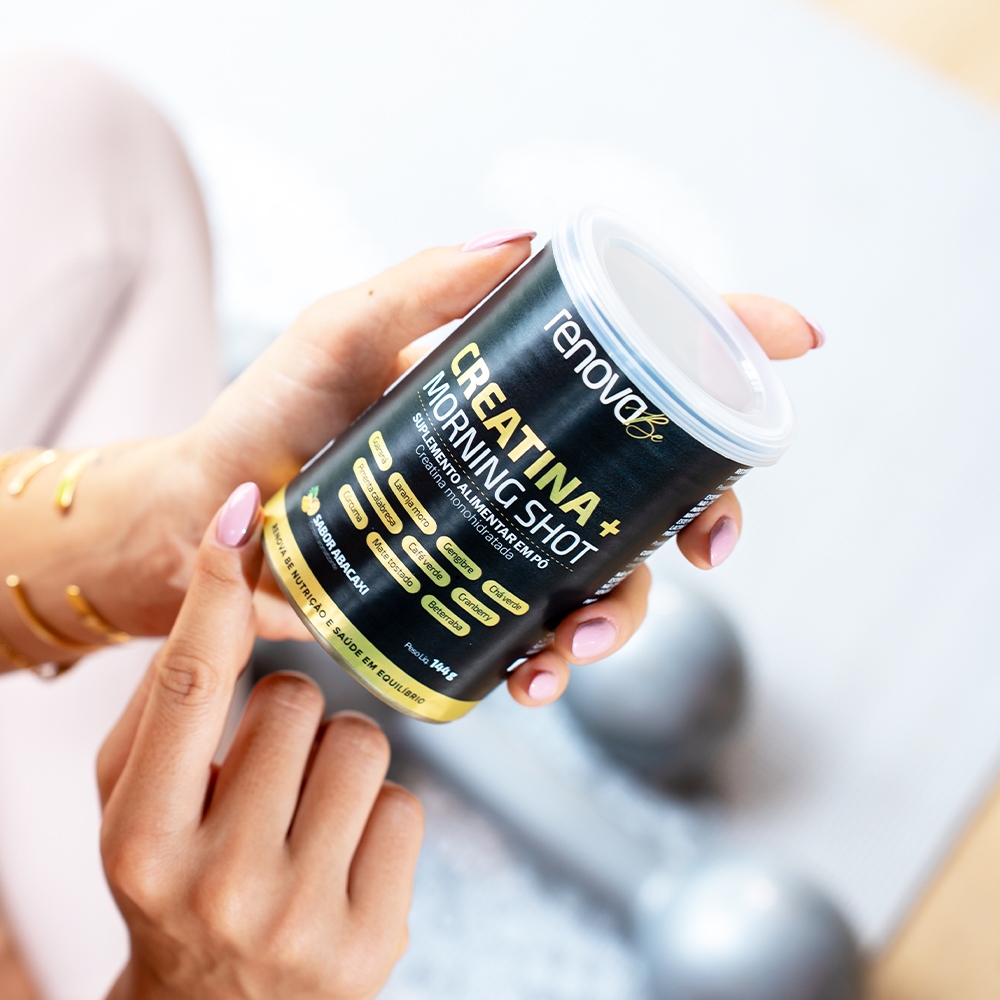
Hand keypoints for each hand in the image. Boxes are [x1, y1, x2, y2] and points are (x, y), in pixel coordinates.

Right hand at [97, 485, 422, 999]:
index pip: (190, 685)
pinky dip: (379, 817)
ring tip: (306, 815)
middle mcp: (217, 881)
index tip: (243, 512)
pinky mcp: (372, 940)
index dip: (218, 590)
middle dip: (292, 718)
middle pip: (301, 702)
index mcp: (142, 836)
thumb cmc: (172, 883)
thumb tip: (224, 580)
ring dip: (342, 761)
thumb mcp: (134, 807)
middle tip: (269, 772)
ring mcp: (300, 917)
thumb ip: (167, 706)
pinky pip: (407, 806)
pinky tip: (341, 859)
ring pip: (365, 744)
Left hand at [186, 241, 820, 702]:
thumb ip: (418, 287)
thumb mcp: (337, 337)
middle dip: (706, 514)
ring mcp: (509, 528)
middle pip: (660, 479)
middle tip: (703, 550)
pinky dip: (557, 658)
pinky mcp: (478, 591)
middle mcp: (529, 456)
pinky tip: (533, 676)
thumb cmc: (265, 418)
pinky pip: (549, 629)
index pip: (638, 356)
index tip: (795, 343)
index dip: (726, 343)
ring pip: (617, 571)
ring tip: (575, 645)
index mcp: (516, 385)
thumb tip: (526, 237)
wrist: (210, 524)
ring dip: (627, 613)